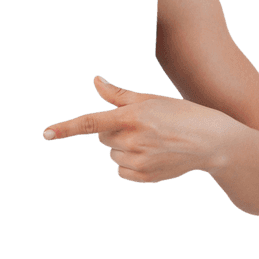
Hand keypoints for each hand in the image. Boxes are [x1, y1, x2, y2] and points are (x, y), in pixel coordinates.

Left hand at [42, 76, 233, 181]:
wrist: (213, 143)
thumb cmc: (180, 115)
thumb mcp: (151, 99)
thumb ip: (118, 95)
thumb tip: (95, 80)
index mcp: (132, 117)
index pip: (91, 122)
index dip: (66, 128)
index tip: (46, 133)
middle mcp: (133, 141)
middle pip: (102, 137)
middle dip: (114, 131)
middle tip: (141, 126)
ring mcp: (139, 161)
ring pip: (111, 154)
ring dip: (122, 148)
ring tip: (151, 141)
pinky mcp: (144, 177)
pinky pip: (120, 171)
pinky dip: (129, 164)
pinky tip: (151, 155)